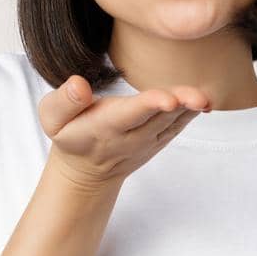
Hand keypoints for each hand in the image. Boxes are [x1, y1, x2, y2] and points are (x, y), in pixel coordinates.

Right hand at [40, 75, 211, 190]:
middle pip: (159, 117)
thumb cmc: (69, 134)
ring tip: (205, 97)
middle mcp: (131, 135)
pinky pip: (179, 125)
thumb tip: (78, 84)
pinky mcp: (161, 139)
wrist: (86, 171)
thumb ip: (64, 101)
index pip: (130, 114)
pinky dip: (192, 113)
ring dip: (190, 109)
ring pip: (173, 121)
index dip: (150, 105)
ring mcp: (149, 140)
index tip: (167, 98)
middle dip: (179, 105)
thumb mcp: (52, 118)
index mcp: (104, 127)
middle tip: (199, 96)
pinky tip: (204, 101)